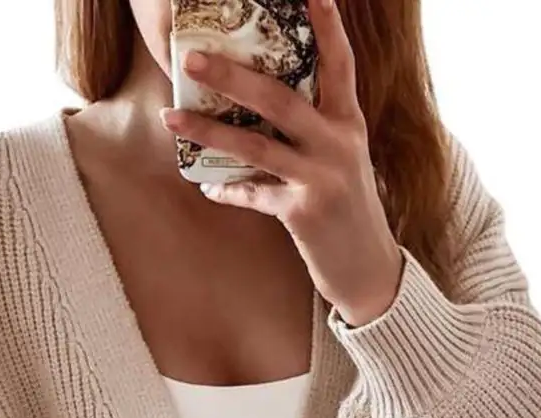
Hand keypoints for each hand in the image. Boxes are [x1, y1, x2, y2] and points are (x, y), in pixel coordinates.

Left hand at [159, 0, 403, 326]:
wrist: (368, 268)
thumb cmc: (349, 210)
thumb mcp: (343, 161)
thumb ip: (316, 131)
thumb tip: (264, 106)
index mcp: (349, 123)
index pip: (340, 63)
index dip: (327, 26)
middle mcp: (338, 145)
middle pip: (281, 99)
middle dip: (232, 76)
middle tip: (192, 59)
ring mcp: (321, 179)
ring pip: (257, 145)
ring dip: (209, 130)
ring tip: (172, 116)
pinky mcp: (304, 213)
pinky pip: (253, 195)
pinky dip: (228, 190)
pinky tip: (207, 187)